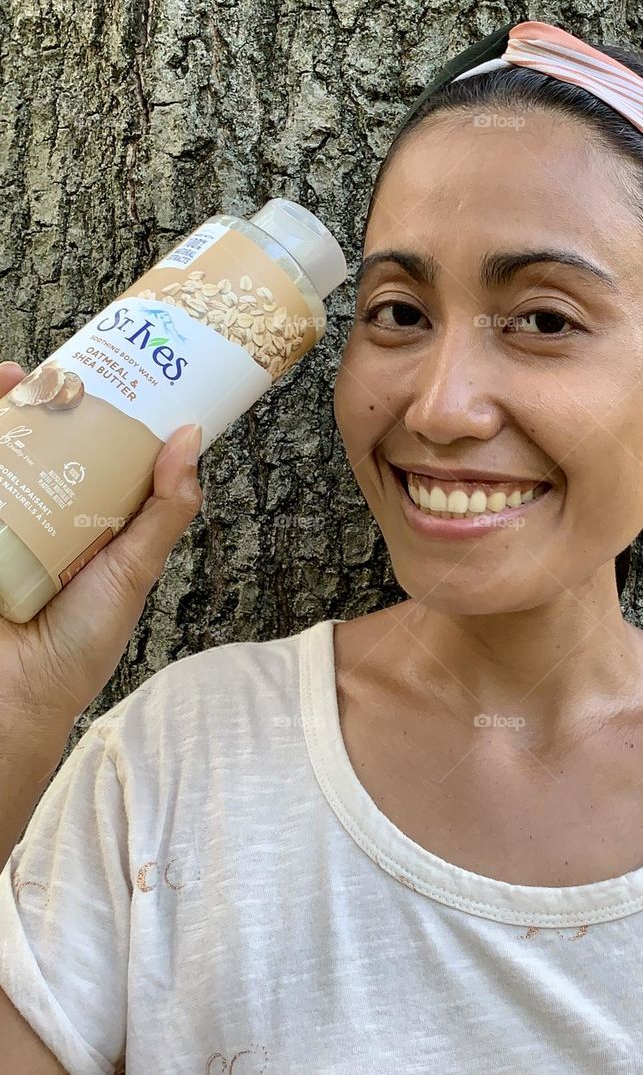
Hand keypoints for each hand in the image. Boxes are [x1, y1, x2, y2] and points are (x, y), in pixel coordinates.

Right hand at [0, 360, 203, 737]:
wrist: (14, 702)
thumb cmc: (80, 646)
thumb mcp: (133, 570)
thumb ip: (163, 509)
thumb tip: (192, 437)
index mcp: (83, 518)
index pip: (86, 449)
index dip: (87, 409)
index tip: (93, 372)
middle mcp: (36, 514)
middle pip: (30, 444)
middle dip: (31, 402)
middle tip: (35, 372)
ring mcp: (0, 525)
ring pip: (0, 457)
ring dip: (2, 416)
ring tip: (7, 381)